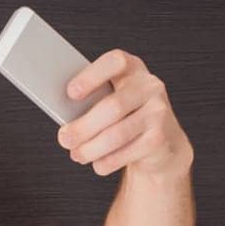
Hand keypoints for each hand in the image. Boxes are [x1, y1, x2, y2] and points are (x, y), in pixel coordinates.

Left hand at [57, 49, 193, 179]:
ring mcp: (158, 112)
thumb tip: (63, 118)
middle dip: (83, 127)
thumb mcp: (109, 100)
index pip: (116, 62)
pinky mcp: (159, 139)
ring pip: (117, 134)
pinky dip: (106, 162)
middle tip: (64, 138)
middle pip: (112, 106)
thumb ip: (90, 101)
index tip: (70, 93)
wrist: (160, 142)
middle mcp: (150, 86)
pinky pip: (125, 154)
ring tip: (76, 154)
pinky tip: (97, 163)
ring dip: (90, 148)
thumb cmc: (123, 116)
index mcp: (132, 68)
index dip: (92, 76)